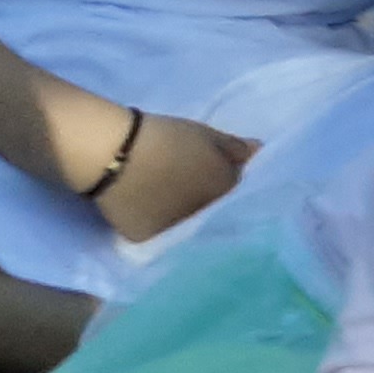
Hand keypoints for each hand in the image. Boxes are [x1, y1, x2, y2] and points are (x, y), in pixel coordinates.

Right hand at [95, 112, 255, 241]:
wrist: (114, 153)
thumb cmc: (163, 137)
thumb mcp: (204, 134)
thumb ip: (235, 147)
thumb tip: (259, 152)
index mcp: (225, 189)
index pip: (236, 189)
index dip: (224, 179)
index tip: (211, 171)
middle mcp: (207, 215)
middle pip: (213, 209)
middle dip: (208, 199)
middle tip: (186, 183)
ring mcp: (177, 229)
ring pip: (186, 224)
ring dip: (183, 213)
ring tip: (165, 196)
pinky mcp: (147, 238)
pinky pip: (157, 232)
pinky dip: (156, 222)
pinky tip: (147, 208)